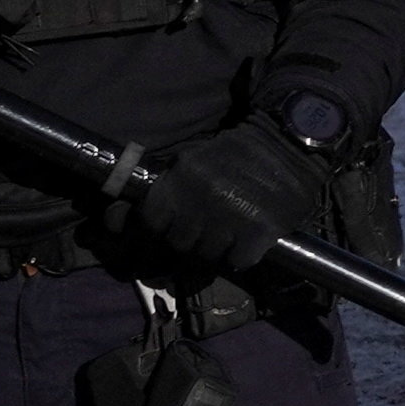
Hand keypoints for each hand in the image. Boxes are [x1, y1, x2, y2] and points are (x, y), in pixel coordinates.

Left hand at [121, 117, 329, 287]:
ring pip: (204, 257)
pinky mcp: (260, 232)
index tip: (151, 240)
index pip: (147, 223)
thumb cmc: (234, 154)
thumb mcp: (190, 162)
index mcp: (180, 180)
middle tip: (196, 236)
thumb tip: (117, 222)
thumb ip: (164, 190)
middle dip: (183, 244)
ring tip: (222, 238)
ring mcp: (231, 218)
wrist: (287, 143)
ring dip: (211, 253)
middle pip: (176, 245)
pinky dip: (239, 257)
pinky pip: (237, 261)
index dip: (146, 235)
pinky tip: (245, 242)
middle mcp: (202, 200)